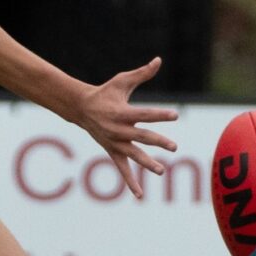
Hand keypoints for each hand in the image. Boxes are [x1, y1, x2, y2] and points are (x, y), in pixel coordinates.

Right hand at [74, 56, 177, 197]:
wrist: (81, 108)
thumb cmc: (105, 92)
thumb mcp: (122, 81)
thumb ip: (142, 73)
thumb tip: (159, 60)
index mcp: (122, 112)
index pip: (144, 114)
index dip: (160, 114)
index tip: (175, 115)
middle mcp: (118, 130)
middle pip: (141, 136)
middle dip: (158, 141)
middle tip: (174, 146)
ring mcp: (114, 143)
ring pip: (133, 155)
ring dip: (147, 164)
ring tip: (162, 171)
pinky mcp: (112, 152)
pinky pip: (122, 169)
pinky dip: (130, 183)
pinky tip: (140, 195)